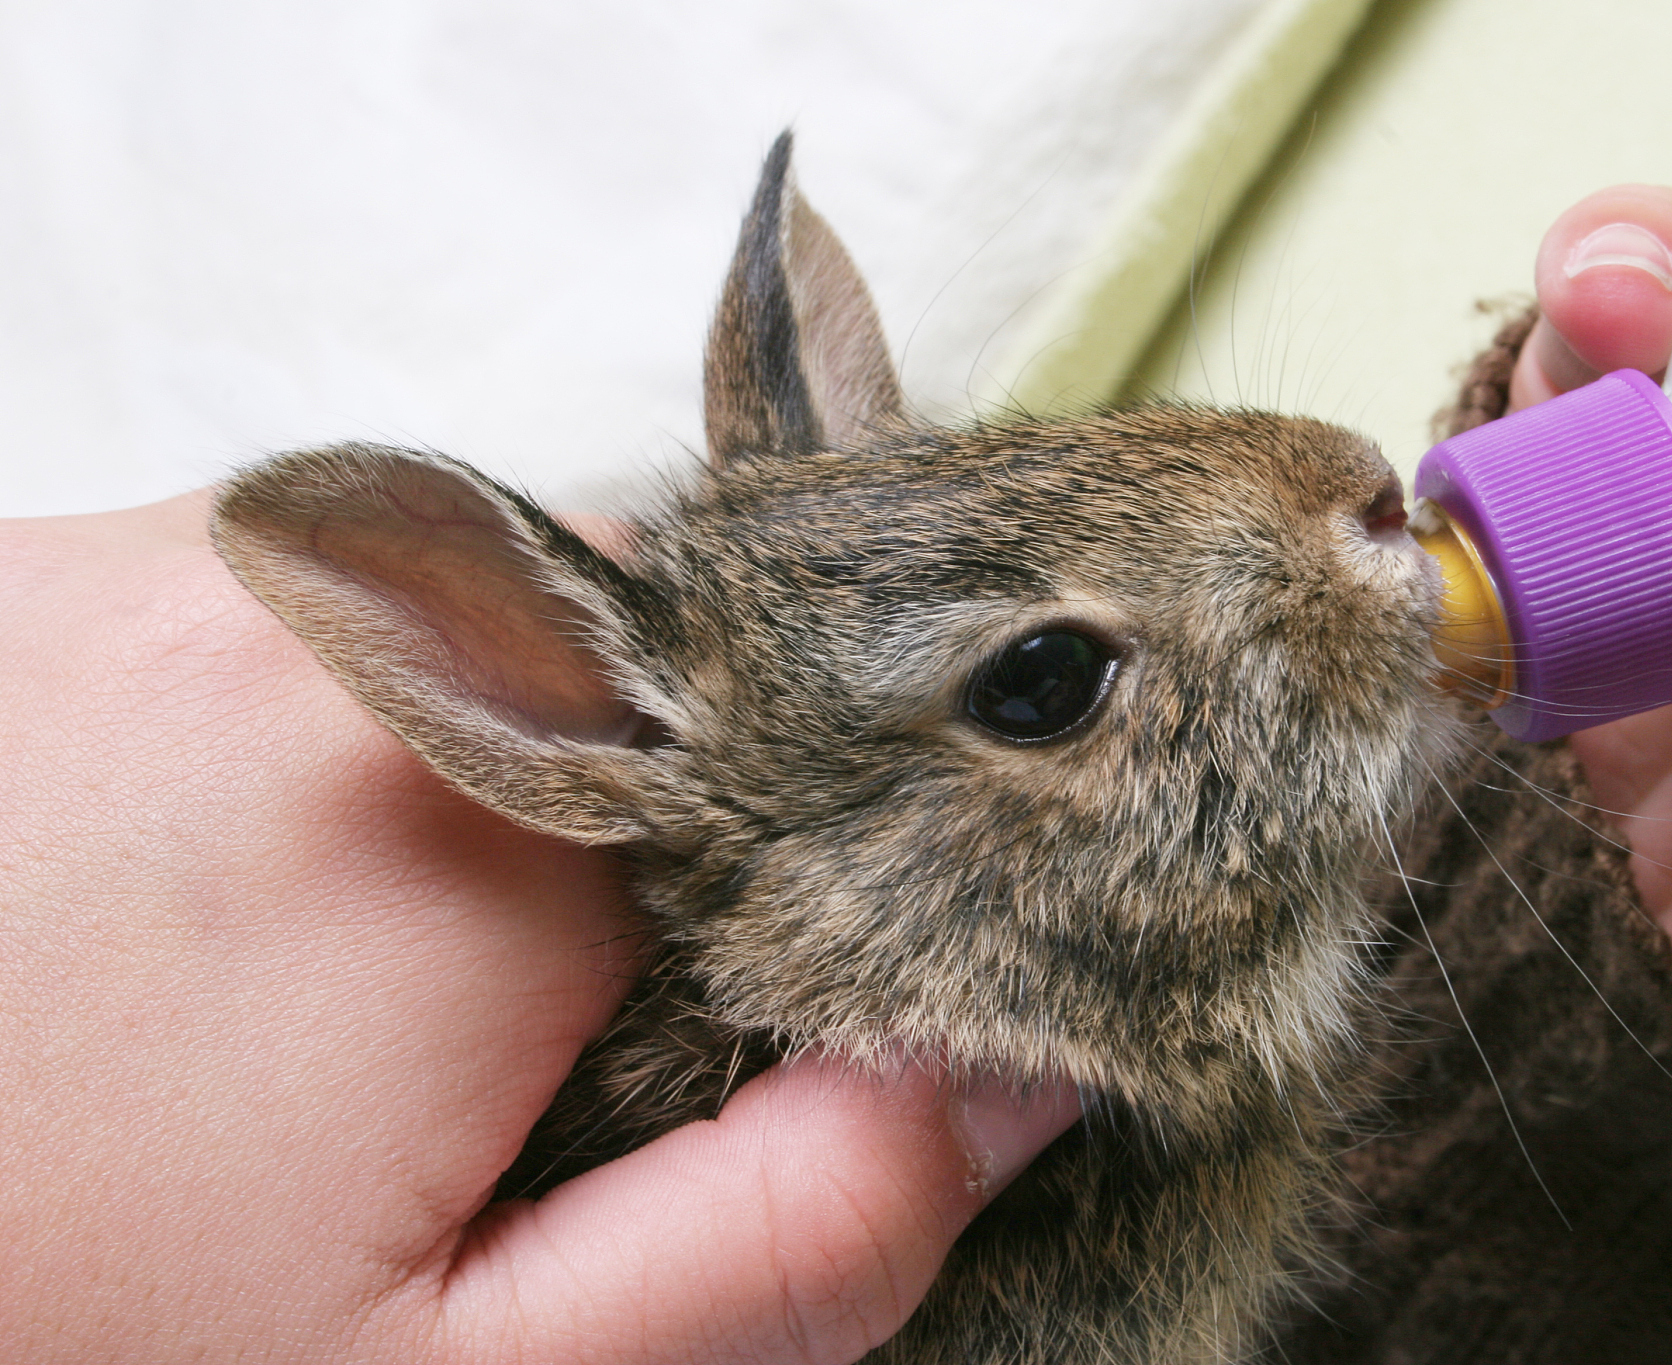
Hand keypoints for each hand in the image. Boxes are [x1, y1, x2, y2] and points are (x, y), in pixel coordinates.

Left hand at [0, 493, 1076, 1363]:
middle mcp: (338, 616)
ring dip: (493, 768)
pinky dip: (337, 723)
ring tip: (342, 985)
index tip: (759, 993)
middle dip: (658, 821)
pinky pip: (314, 602)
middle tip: (520, 1038)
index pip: (819, 753)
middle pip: (657, 664)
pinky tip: (209, 899)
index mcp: (486, 818)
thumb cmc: (48, 1341)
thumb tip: (1031, 1064)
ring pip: (489, 624)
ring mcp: (171, 566)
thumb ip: (788, 1228)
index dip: (826, 871)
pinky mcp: (54, 572)